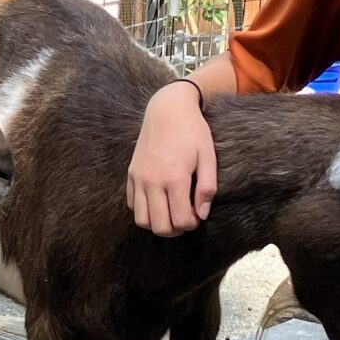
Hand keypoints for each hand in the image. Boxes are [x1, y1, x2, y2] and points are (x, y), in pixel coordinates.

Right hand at [127, 81, 217, 236]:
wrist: (167, 109)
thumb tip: (202, 214)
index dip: (192, 224)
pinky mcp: (130, 174)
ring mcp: (139, 178)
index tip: (197, 215)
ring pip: (141, 220)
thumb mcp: (208, 156)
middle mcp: (153, 181)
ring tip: (170, 213)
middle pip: (159, 226)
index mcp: (175, 178)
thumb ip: (207, 188)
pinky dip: (144, 210)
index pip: (181, 220)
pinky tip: (158, 200)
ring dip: (157, 223)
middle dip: (174, 229)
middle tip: (185, 218)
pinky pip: (132, 204)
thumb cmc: (192, 132)